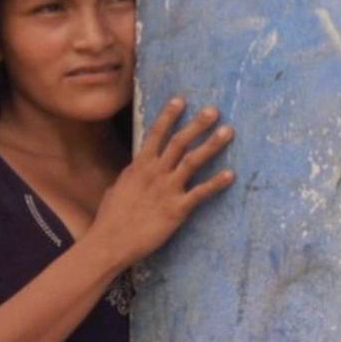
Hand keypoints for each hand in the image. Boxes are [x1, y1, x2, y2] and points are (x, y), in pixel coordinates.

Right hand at [87, 98, 233, 267]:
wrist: (110, 241)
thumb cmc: (110, 218)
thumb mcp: (117, 190)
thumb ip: (129, 178)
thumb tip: (133, 172)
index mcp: (138, 166)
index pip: (155, 134)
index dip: (168, 116)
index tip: (180, 100)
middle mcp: (154, 173)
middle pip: (179, 142)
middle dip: (197, 125)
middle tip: (213, 110)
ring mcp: (167, 190)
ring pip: (192, 161)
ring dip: (211, 145)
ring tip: (228, 131)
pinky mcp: (176, 209)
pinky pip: (200, 193)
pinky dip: (216, 183)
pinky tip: (231, 175)